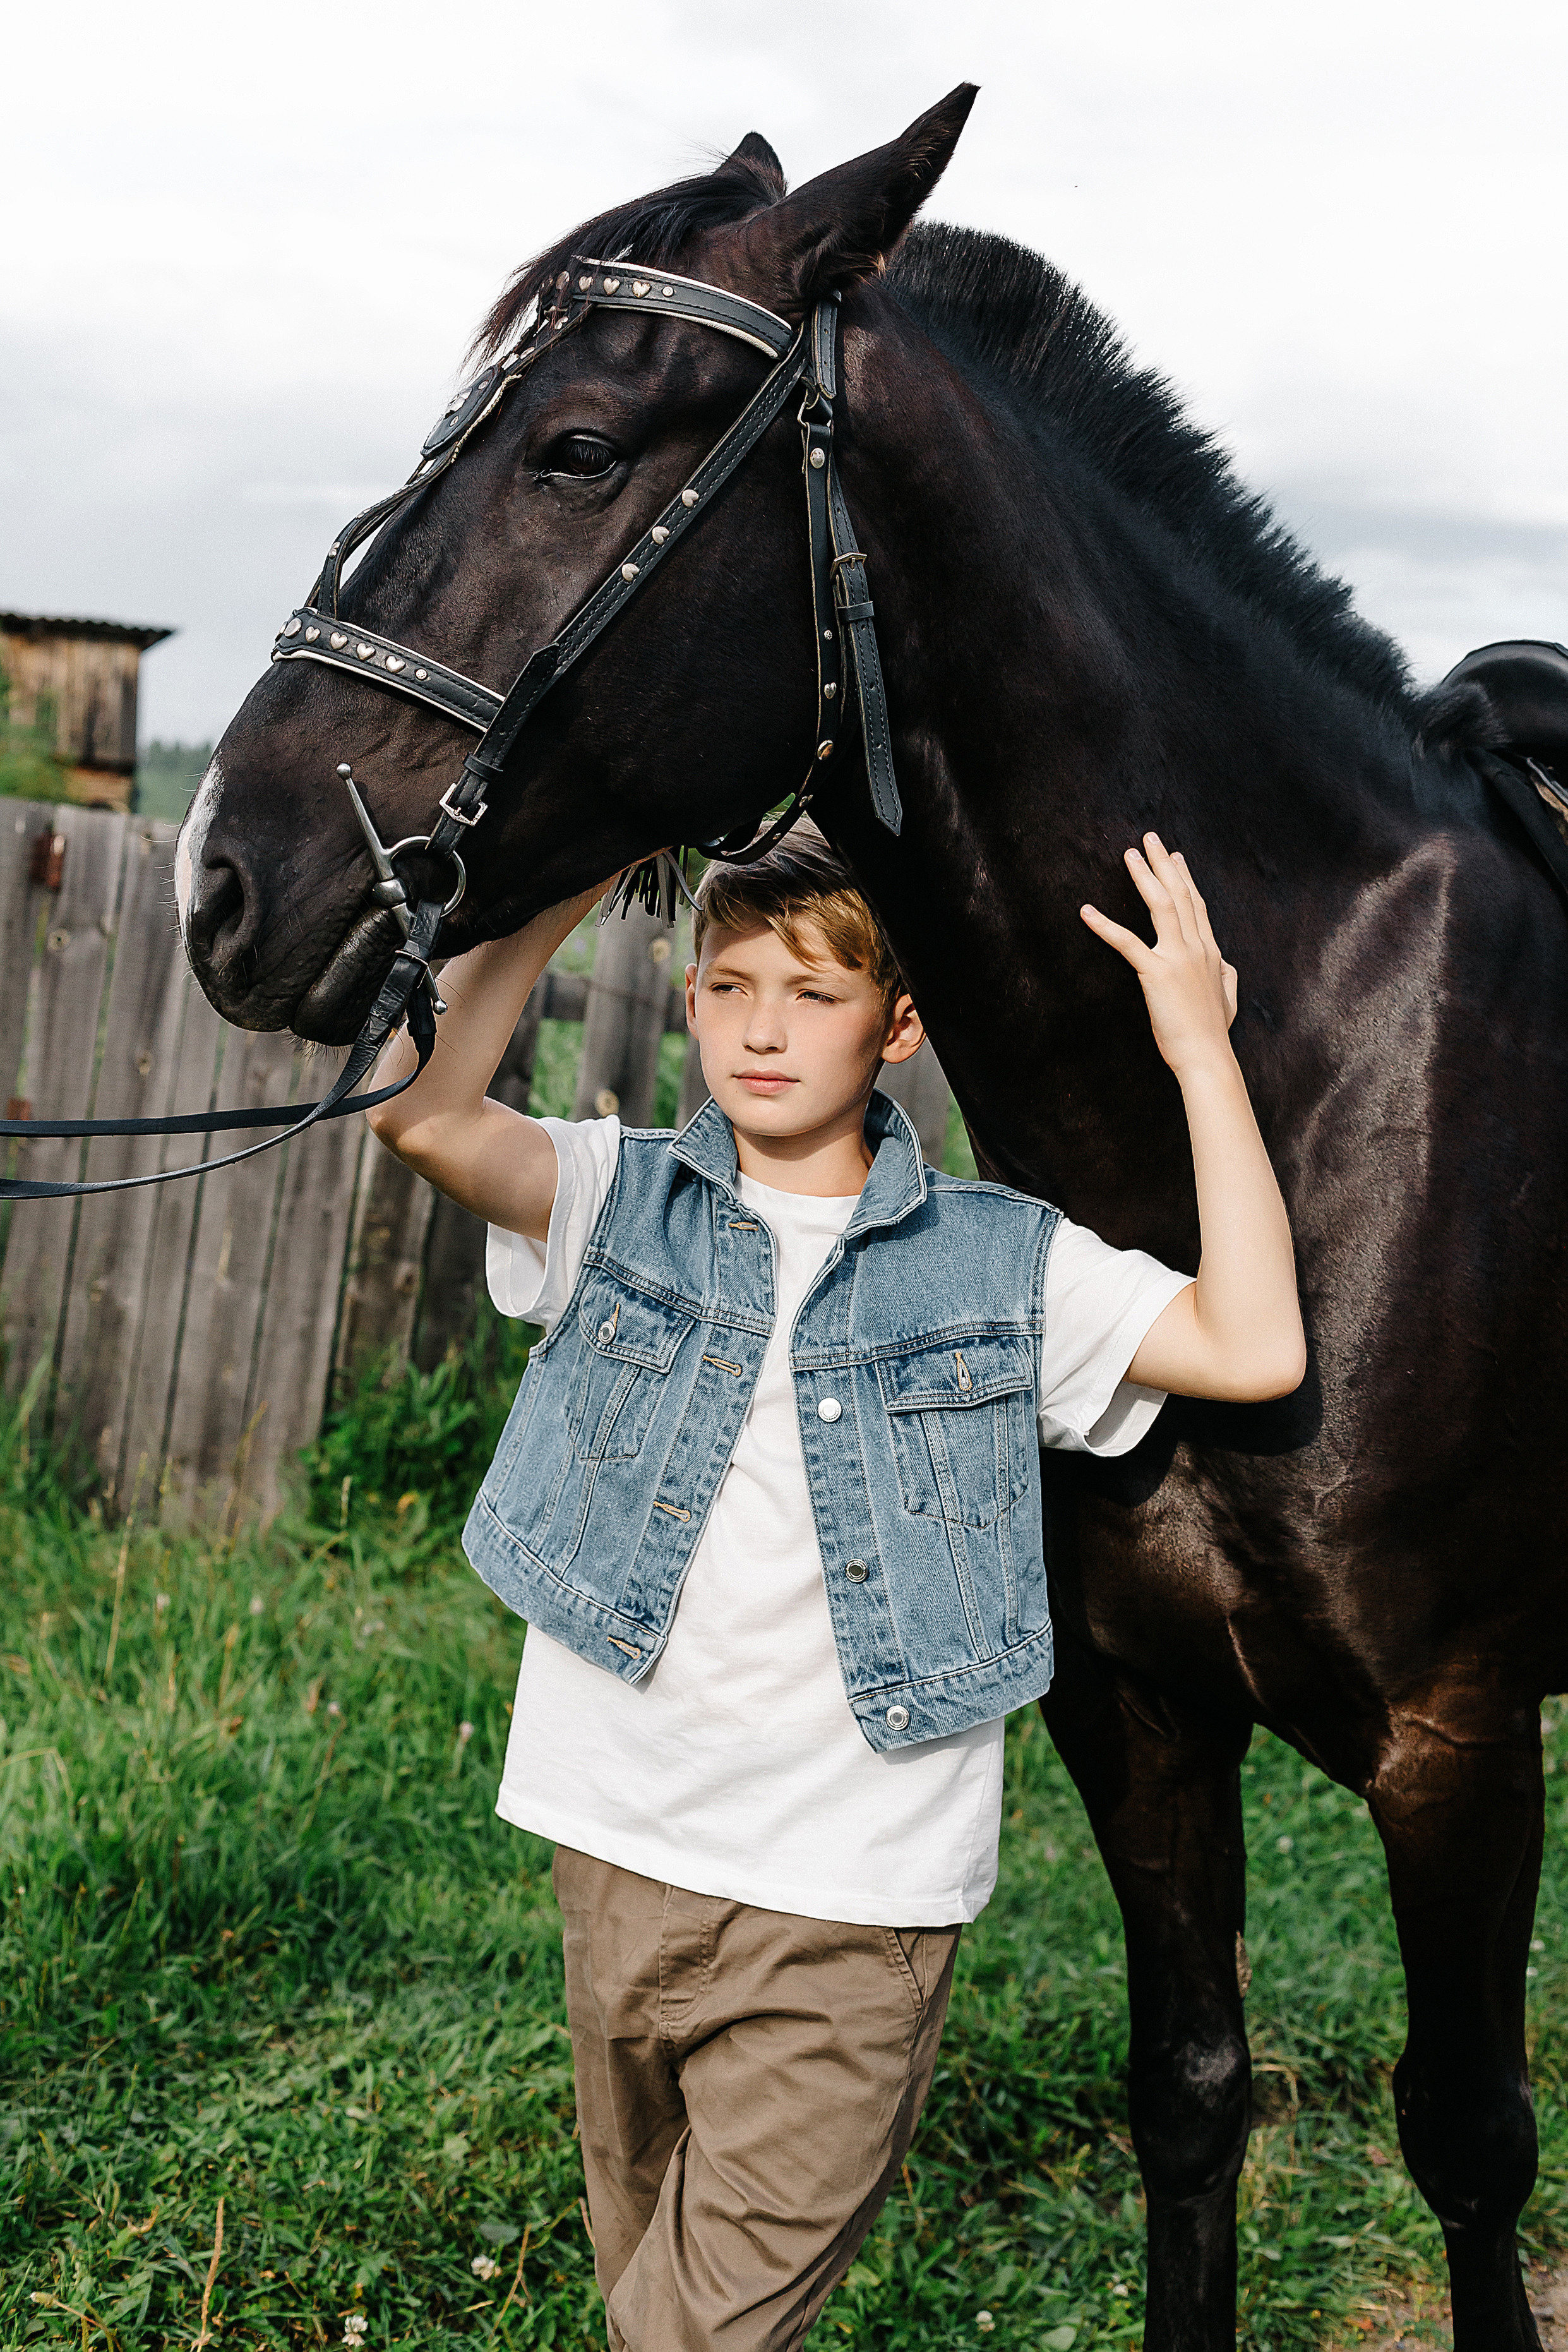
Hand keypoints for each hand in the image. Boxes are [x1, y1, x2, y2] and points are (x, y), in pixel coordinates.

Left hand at [1080, 834, 1237, 1077]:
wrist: (1207, 1056)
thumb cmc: (1213, 1032)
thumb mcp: (1228, 997)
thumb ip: (1225, 975)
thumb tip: (1224, 962)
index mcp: (1211, 953)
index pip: (1197, 906)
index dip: (1185, 879)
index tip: (1176, 856)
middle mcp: (1197, 948)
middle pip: (1180, 895)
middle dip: (1164, 864)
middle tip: (1150, 838)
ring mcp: (1178, 958)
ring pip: (1161, 905)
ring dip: (1144, 877)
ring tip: (1129, 854)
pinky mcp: (1157, 973)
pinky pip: (1127, 942)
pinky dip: (1105, 925)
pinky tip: (1087, 911)